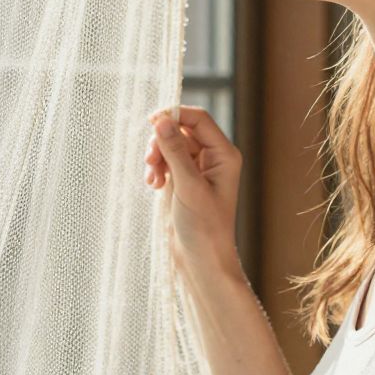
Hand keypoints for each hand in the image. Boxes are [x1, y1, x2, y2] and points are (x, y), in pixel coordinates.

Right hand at [144, 104, 242, 276]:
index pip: (199, 119)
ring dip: (156, 156)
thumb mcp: (188, 187)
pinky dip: (156, 168)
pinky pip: (166, 160)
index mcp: (225, 155)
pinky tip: (153, 185)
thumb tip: (161, 121)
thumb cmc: (204, 227)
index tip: (151, 122)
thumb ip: (175, 152)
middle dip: (162, 141)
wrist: (202, 259)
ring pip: (170, 144)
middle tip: (150, 161)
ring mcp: (197, 168)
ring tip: (152, 178)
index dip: (174, 115)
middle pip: (182, 130)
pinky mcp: (183, 180)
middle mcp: (213, 158)